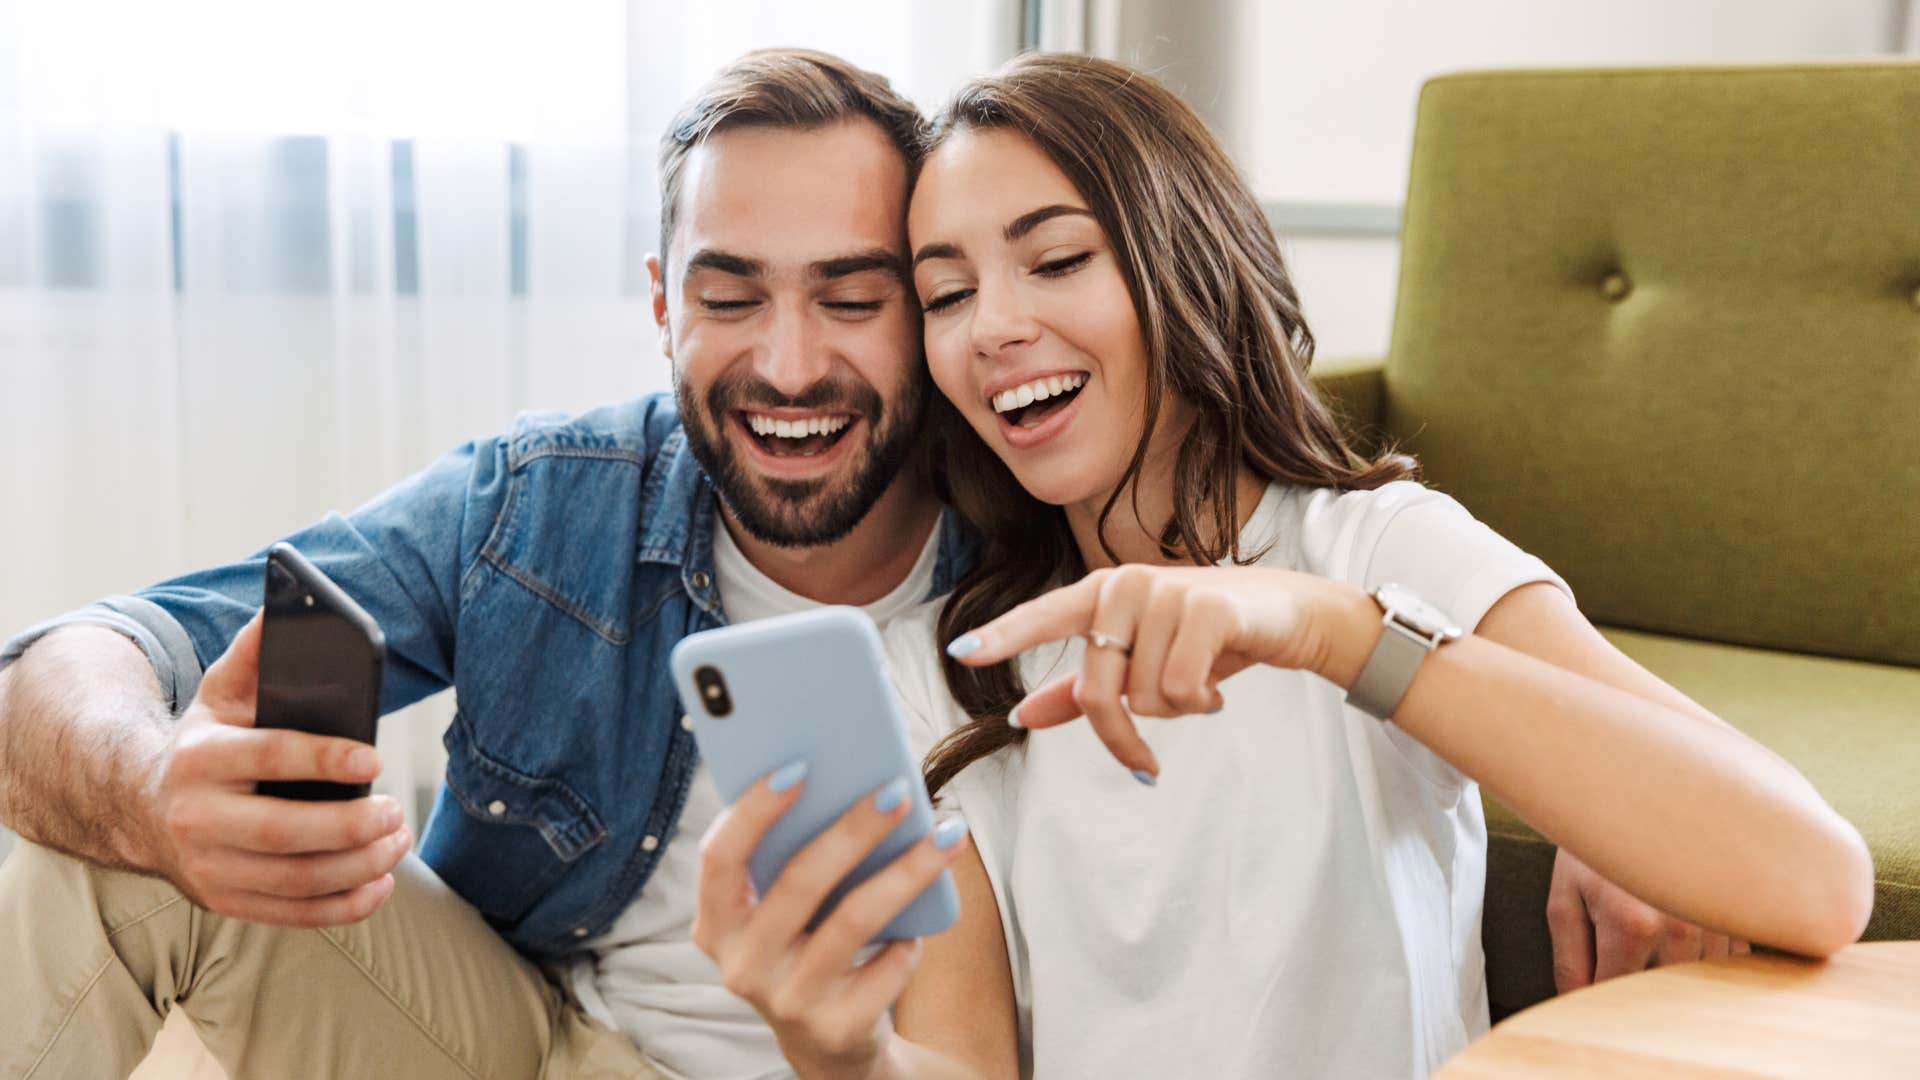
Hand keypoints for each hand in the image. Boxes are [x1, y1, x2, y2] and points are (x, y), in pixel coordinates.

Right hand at [144, 610, 408, 926]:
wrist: (143, 808)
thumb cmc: (206, 744)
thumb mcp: (219, 694)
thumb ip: (254, 654)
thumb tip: (287, 607)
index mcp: (200, 758)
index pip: (268, 757)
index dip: (323, 760)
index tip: (373, 759)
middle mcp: (197, 818)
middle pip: (282, 833)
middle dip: (349, 827)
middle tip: (395, 812)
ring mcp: (208, 868)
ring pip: (294, 881)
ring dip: (358, 866)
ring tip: (396, 838)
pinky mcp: (224, 902)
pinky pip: (291, 915)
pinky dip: (343, 907)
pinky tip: (378, 882)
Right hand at [693, 765, 968, 1079]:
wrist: (830, 1045)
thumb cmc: (808, 948)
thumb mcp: (783, 913)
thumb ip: (792, 858)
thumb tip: (853, 780)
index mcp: (717, 924)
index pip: (719, 858)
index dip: (753, 812)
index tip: (798, 768)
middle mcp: (742, 965)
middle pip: (799, 882)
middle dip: (853, 829)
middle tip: (897, 790)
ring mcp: (787, 1000)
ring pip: (854, 919)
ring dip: (906, 870)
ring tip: (945, 834)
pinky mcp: (836, 1028)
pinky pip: (887, 965)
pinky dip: (911, 938)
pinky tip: (924, 922)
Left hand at [947, 565, 1358, 778]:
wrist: (1290, 614)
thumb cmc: (1209, 637)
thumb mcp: (1143, 661)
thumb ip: (1080, 690)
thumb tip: (1023, 718)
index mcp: (1101, 593)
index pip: (1041, 617)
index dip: (1001, 637)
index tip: (960, 654)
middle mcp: (1125, 585)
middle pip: (1097, 690)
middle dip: (1124, 735)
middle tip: (1146, 759)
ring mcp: (1166, 591)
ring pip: (1145, 696)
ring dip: (1176, 710)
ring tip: (1200, 686)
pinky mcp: (1206, 608)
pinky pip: (1181, 689)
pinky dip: (1201, 702)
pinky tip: (1219, 684)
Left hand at [1547, 847, 1749, 992]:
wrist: (1640, 792)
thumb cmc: (1594, 848)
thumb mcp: (1564, 899)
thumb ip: (1569, 962)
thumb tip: (1576, 1008)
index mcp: (1633, 925)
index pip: (1616, 998)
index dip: (1596, 1008)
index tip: (1585, 1005)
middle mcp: (1683, 927)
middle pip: (1660, 999)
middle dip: (1635, 998)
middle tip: (1615, 972)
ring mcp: (1717, 921)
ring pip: (1695, 985)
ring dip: (1671, 980)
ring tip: (1649, 940)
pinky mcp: (1739, 916)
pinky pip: (1726, 965)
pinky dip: (1703, 965)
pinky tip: (1681, 936)